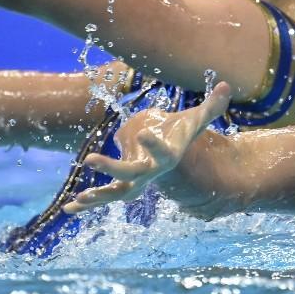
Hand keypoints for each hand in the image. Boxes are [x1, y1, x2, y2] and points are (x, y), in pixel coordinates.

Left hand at [62, 82, 232, 213]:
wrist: (168, 148)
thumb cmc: (179, 131)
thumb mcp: (194, 119)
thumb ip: (210, 106)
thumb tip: (225, 85)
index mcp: (166, 157)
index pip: (163, 154)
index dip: (154, 146)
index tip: (144, 134)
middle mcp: (150, 173)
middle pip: (132, 175)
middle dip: (112, 169)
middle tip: (91, 158)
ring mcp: (134, 180)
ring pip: (116, 192)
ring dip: (97, 196)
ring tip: (77, 200)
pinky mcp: (120, 182)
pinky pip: (104, 195)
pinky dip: (86, 203)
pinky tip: (69, 208)